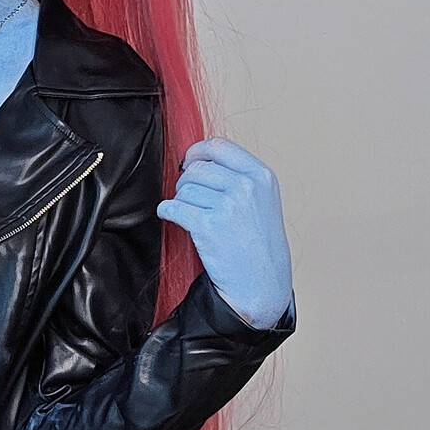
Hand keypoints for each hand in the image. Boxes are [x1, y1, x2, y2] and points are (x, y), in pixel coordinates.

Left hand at [156, 137, 293, 329]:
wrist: (262, 283)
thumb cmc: (259, 245)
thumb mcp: (262, 201)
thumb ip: (238, 177)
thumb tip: (199, 160)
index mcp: (261, 176)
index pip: (219, 146)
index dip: (197, 152)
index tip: (189, 162)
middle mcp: (247, 186)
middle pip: (197, 168)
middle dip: (186, 183)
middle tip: (190, 199)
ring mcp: (229, 205)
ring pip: (184, 188)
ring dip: (181, 201)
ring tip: (191, 216)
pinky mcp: (209, 225)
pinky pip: (174, 207)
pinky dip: (167, 212)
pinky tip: (171, 217)